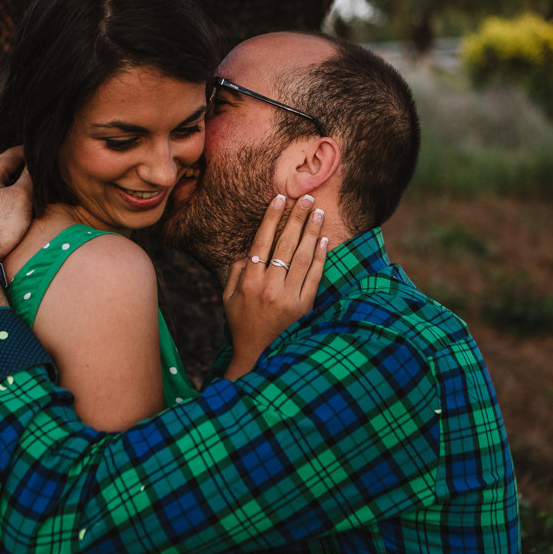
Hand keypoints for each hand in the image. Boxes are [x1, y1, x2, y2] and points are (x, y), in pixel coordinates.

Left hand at [0, 147, 32, 331]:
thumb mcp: (21, 198)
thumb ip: (28, 178)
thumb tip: (33, 165)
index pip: (7, 156)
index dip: (24, 152)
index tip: (34, 150)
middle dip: (13, 169)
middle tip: (29, 166)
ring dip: (4, 187)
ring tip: (19, 189)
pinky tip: (4, 211)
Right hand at [221, 194, 327, 378]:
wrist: (258, 356)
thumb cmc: (241, 325)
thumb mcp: (228, 298)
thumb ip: (235, 272)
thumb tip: (247, 252)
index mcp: (248, 281)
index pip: (262, 241)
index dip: (271, 218)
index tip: (279, 198)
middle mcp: (269, 286)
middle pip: (286, 244)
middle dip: (296, 218)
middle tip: (306, 198)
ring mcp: (288, 297)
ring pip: (302, 256)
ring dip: (311, 231)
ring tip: (318, 212)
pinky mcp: (304, 306)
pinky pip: (314, 276)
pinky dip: (320, 256)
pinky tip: (324, 240)